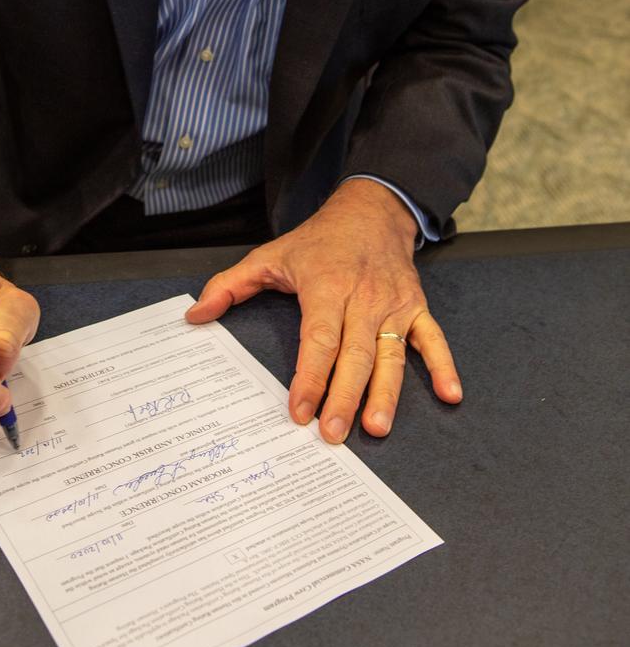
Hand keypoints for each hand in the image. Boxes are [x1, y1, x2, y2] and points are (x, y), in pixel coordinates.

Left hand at [187, 179, 461, 441]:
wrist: (370, 211)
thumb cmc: (318, 242)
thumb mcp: (270, 255)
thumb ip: (230, 286)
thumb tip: (195, 316)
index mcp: (327, 286)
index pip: (319, 339)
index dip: (310, 377)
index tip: (300, 411)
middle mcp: (364, 298)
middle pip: (355, 355)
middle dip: (344, 396)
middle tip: (333, 435)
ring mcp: (394, 304)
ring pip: (391, 355)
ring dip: (387, 393)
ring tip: (376, 428)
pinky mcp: (416, 307)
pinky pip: (433, 339)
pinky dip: (444, 366)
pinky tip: (451, 395)